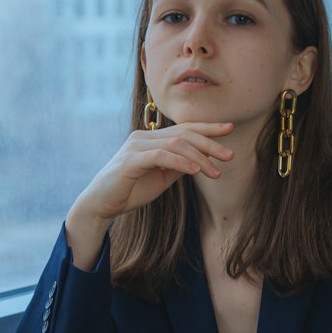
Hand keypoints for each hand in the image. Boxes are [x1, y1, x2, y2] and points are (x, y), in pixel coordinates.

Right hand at [65, 122, 233, 268]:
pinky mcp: (130, 160)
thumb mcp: (161, 178)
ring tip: (215, 172)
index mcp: (151, 139)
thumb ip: (178, 166)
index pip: (183, 129)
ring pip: (175, 144)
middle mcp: (143, 137)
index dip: (207, 128)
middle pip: (183, 134)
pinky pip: (161, 156)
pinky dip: (180, 162)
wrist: (101, 205)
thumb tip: (201, 161)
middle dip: (209, 143)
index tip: (229, 129)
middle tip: (229, 155)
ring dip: (199, 158)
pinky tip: (195, 171)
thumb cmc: (130, 191)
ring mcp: (136, 146)